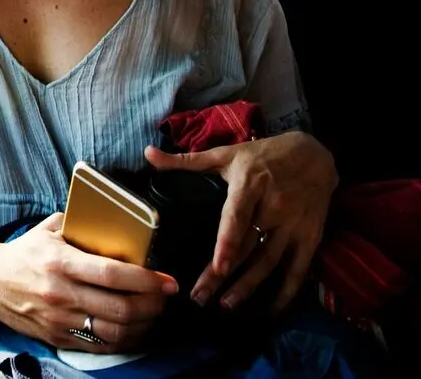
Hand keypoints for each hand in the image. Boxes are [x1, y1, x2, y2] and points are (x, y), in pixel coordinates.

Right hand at [0, 213, 177, 351]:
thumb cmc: (23, 253)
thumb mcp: (49, 231)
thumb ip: (82, 227)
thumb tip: (118, 226)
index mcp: (60, 262)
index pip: (112, 274)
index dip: (145, 279)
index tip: (166, 280)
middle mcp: (60, 293)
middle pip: (120, 307)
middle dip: (153, 304)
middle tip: (165, 297)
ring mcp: (59, 319)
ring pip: (115, 332)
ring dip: (144, 325)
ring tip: (154, 313)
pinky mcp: (58, 337)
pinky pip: (101, 346)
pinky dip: (125, 341)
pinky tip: (135, 329)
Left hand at [145, 131, 336, 312]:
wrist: (315, 154)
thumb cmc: (263, 155)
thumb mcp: (226, 154)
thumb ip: (186, 160)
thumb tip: (147, 154)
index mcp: (249, 185)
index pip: (235, 217)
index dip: (227, 243)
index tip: (217, 267)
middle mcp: (273, 207)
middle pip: (247, 247)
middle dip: (224, 275)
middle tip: (201, 297)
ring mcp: (294, 224)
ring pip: (269, 261)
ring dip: (249, 287)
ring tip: (226, 306)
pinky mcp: (311, 236)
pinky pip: (298, 268)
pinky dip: (286, 291)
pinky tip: (271, 308)